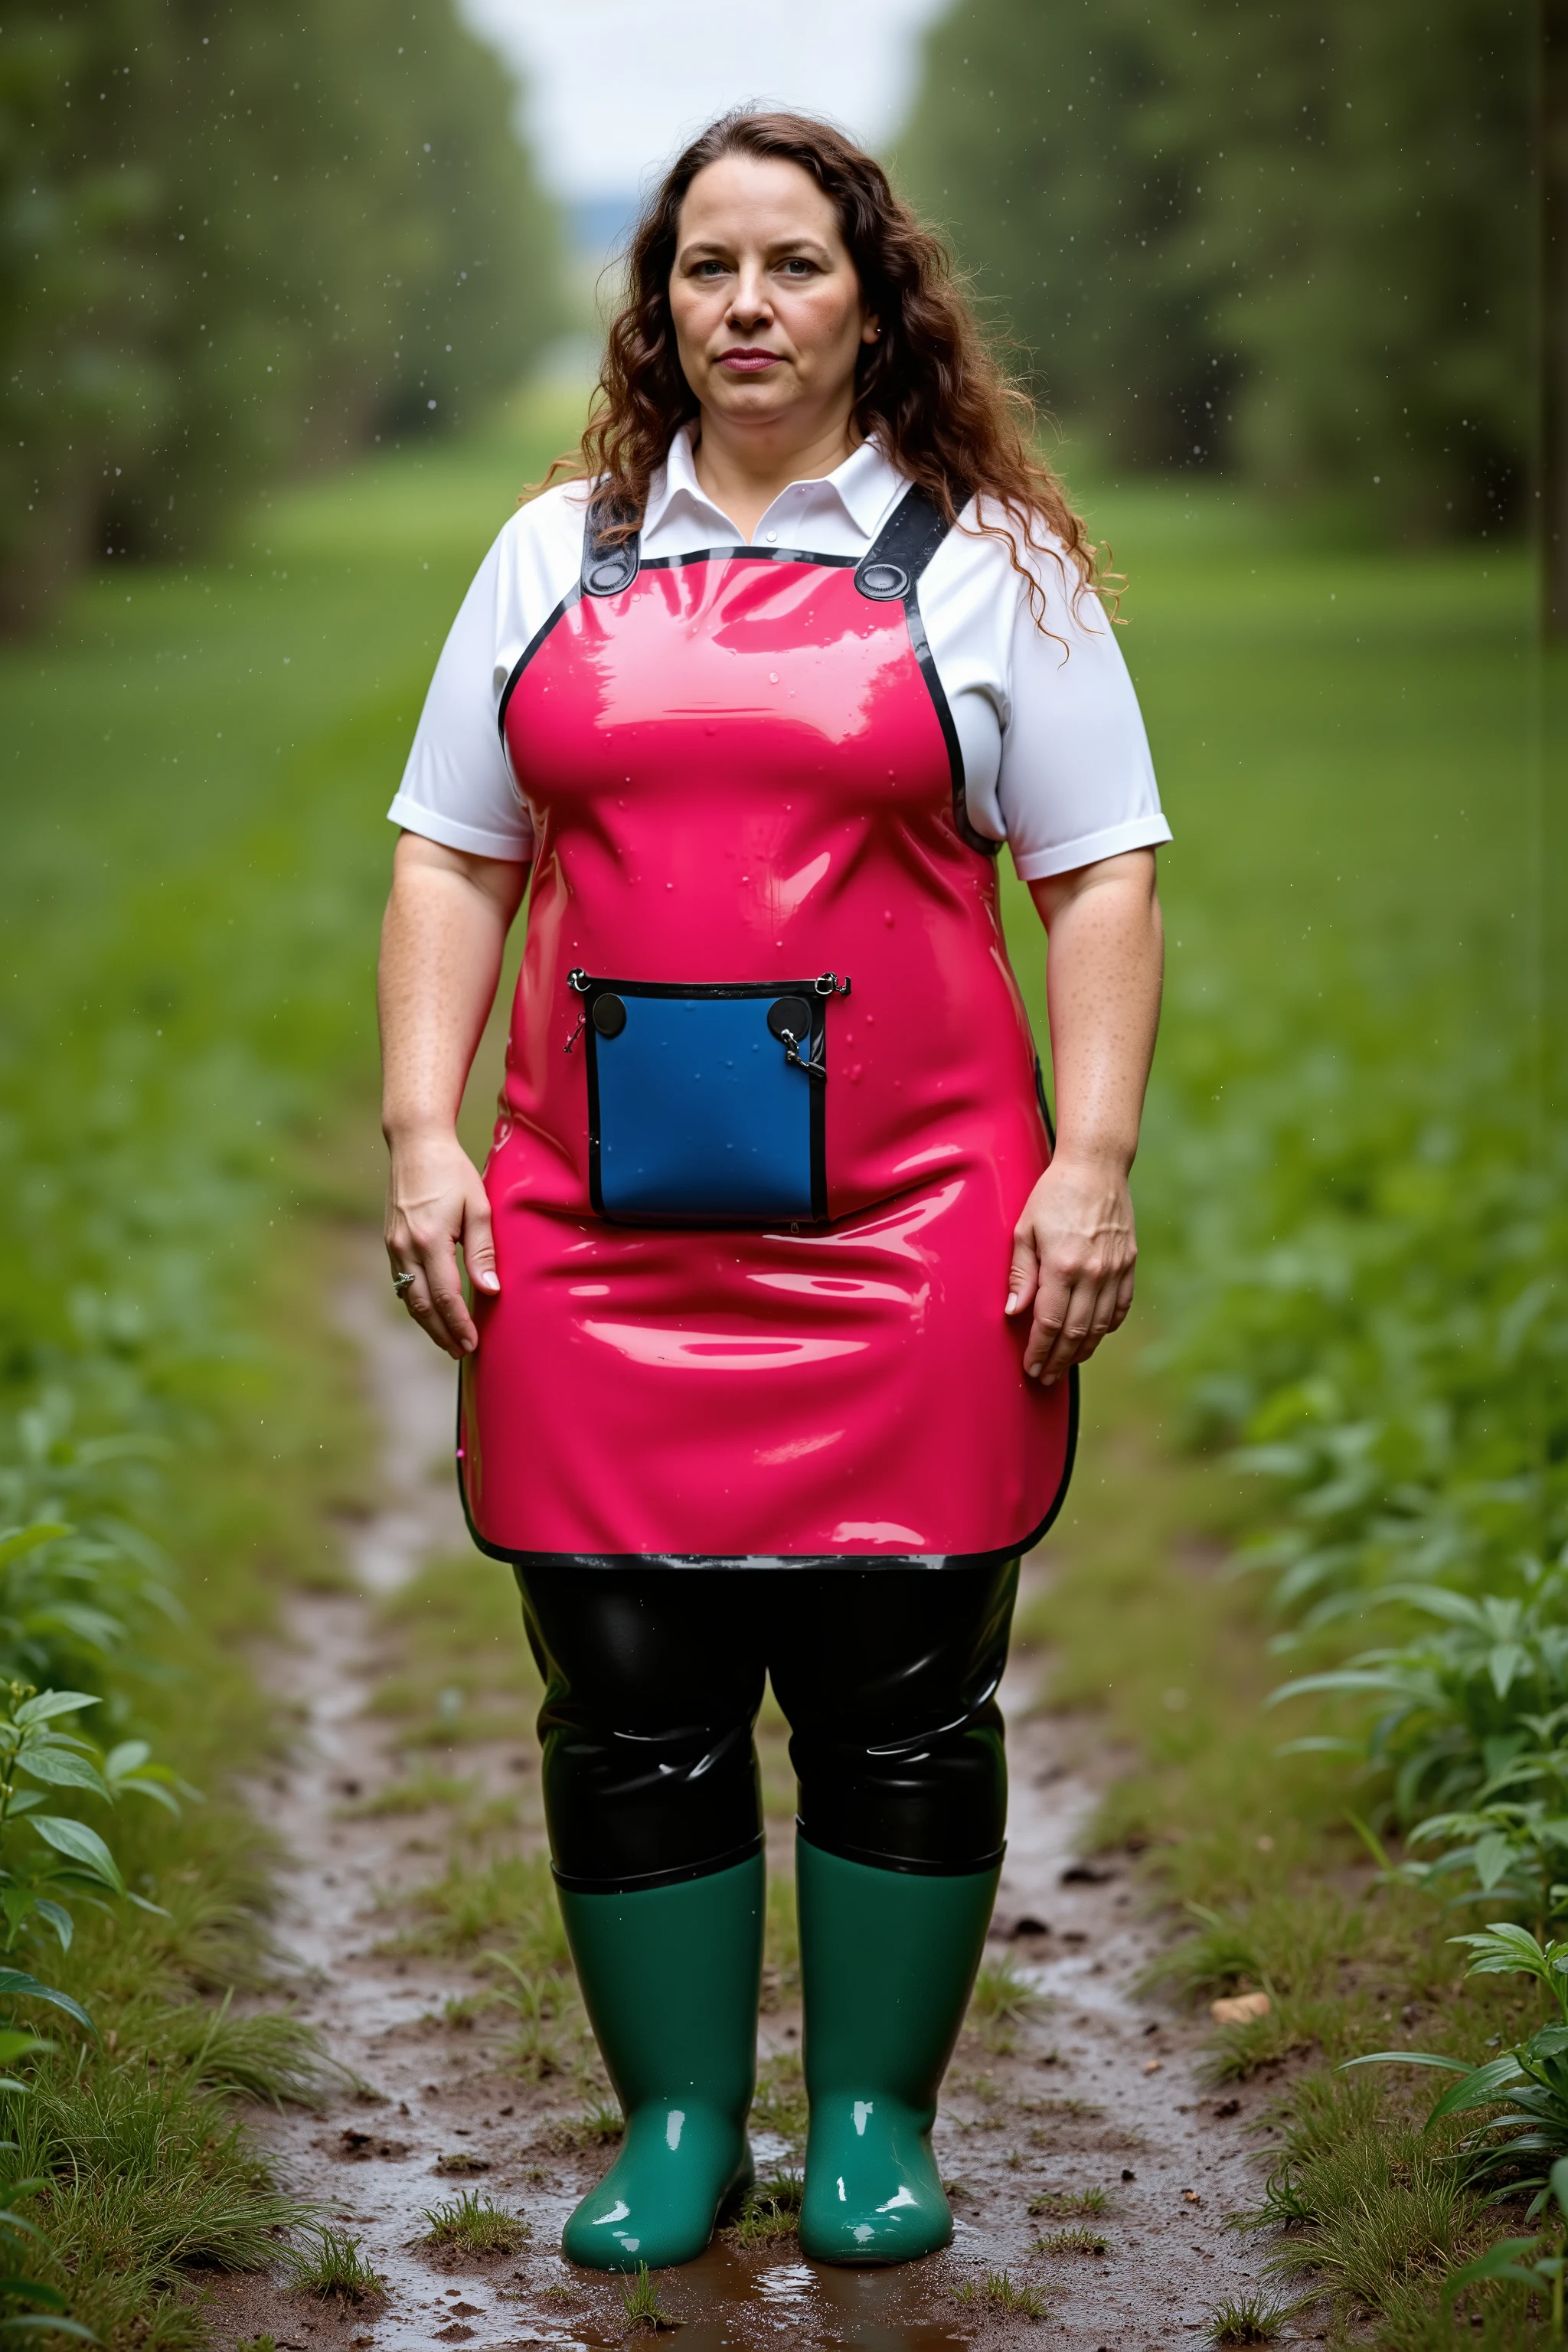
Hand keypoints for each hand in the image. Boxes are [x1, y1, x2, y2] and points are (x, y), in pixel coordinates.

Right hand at [384, 1128, 498, 1357]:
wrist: (415, 1145)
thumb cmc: (452, 1173)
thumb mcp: (477, 1208)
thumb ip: (482, 1252)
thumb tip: (490, 1291)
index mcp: (430, 1239)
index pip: (445, 1295)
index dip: (458, 1323)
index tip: (472, 1343)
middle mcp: (406, 1247)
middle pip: (422, 1305)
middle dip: (441, 1332)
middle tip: (460, 1353)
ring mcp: (394, 1245)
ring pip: (408, 1297)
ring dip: (427, 1322)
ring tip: (446, 1341)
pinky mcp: (390, 1241)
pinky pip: (401, 1281)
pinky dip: (415, 1302)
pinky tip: (429, 1312)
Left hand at [1004, 1153, 1136, 1385]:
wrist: (1096, 1168)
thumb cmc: (1054, 1195)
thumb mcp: (1025, 1230)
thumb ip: (1021, 1274)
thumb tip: (1014, 1312)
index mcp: (1062, 1265)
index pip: (1050, 1322)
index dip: (1040, 1350)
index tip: (1031, 1366)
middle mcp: (1093, 1272)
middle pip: (1076, 1331)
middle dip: (1059, 1359)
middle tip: (1045, 1375)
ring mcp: (1115, 1270)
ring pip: (1101, 1325)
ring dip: (1083, 1349)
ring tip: (1066, 1363)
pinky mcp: (1130, 1264)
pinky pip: (1121, 1307)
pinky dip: (1107, 1327)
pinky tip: (1093, 1336)